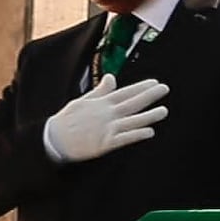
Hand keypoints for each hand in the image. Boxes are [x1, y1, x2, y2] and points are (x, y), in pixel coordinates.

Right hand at [40, 75, 171, 164]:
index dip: (141, 87)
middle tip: (165, 89)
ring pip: (132, 120)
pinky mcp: (106, 143)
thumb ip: (101, 90)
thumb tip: (111, 77)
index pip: (125, 92)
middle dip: (149, 96)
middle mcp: (107, 114)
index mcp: (102, 103)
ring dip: (149, 115)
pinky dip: (138, 134)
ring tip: (164, 111)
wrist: (55, 139)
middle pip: (132, 103)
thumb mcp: (83, 100)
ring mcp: (108, 128)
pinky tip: (150, 131)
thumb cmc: (68, 120)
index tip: (155, 83)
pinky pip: (125, 138)